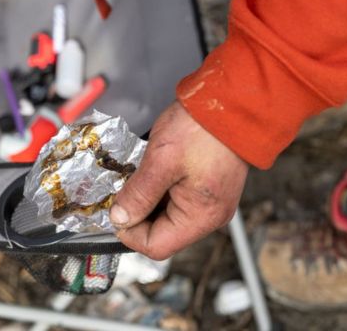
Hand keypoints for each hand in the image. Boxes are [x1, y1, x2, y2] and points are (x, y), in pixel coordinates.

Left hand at [110, 101, 248, 259]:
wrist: (233, 101)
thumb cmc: (203, 127)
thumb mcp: (161, 160)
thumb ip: (138, 194)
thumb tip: (120, 218)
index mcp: (201, 216)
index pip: (156, 246)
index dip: (128, 232)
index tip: (113, 210)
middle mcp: (211, 216)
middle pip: (163, 233)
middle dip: (138, 214)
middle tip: (122, 189)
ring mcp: (212, 203)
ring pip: (169, 217)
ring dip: (148, 200)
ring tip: (139, 175)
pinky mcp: (210, 190)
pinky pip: (180, 201)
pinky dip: (162, 190)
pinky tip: (154, 171)